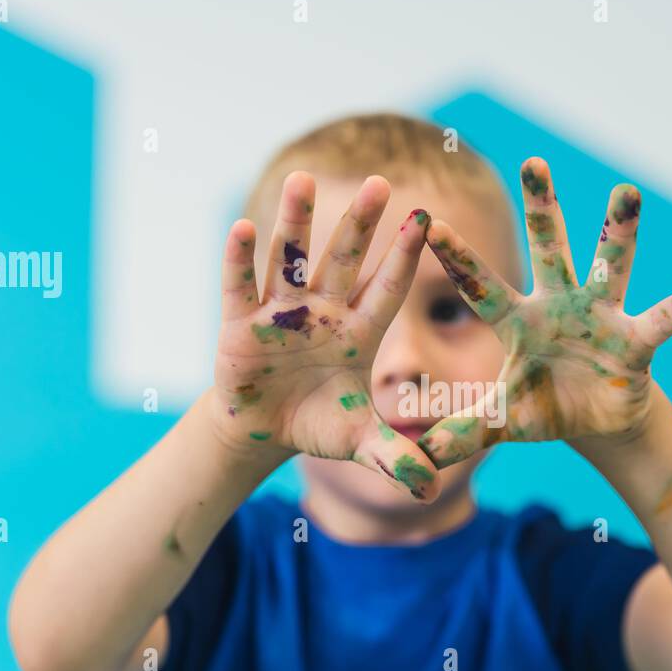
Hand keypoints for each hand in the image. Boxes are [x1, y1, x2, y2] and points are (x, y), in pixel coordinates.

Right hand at [210, 172, 440, 501]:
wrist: (265, 430)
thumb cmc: (319, 425)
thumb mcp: (359, 444)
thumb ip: (394, 459)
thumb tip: (432, 491)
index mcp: (359, 333)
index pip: (387, 289)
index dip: (404, 256)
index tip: (426, 218)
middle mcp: (323, 312)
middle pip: (345, 260)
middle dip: (360, 223)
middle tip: (379, 182)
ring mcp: (282, 313)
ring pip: (290, 259)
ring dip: (296, 222)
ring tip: (303, 179)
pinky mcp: (240, 324)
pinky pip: (241, 286)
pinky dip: (239, 259)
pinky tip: (242, 227)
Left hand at [418, 156, 671, 466]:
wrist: (596, 420)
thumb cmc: (545, 406)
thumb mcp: (502, 420)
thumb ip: (462, 432)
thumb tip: (418, 459)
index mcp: (519, 321)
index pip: (481, 286)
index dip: (458, 258)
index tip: (430, 223)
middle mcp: (559, 305)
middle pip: (549, 250)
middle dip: (543, 207)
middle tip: (534, 161)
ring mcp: (600, 316)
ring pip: (609, 265)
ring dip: (619, 232)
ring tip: (625, 191)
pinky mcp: (635, 340)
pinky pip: (658, 322)